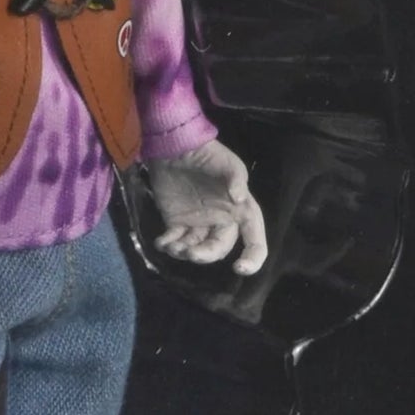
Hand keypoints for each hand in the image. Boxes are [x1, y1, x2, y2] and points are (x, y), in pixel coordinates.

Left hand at [147, 140, 267, 275]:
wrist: (173, 146)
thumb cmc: (206, 153)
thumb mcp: (226, 162)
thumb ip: (235, 178)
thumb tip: (240, 198)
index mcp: (239, 210)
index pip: (254, 238)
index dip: (253, 256)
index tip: (241, 268)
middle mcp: (220, 220)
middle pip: (219, 248)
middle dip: (206, 255)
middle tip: (190, 253)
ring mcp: (197, 222)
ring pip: (195, 248)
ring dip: (184, 252)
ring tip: (171, 246)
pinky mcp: (176, 221)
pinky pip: (174, 240)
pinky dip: (168, 245)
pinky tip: (161, 242)